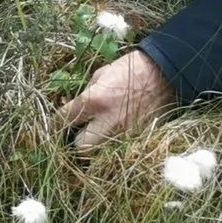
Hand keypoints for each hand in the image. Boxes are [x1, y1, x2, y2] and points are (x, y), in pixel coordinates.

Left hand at [50, 49, 174, 150]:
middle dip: (76, 142)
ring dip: (95, 147)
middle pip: (81, 148)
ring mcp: (125, 135)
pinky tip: (114, 137)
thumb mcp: (102, 73)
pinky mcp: (139, 141)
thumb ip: (86, 92)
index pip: (64, 119)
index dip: (56, 123)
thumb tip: (73, 105)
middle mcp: (107, 122)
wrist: (165, 73)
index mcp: (94, 100)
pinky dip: (113, 147)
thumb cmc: (131, 68)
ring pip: (100, 154)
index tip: (56, 124)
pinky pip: (119, 151)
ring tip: (96, 138)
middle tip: (78, 134)